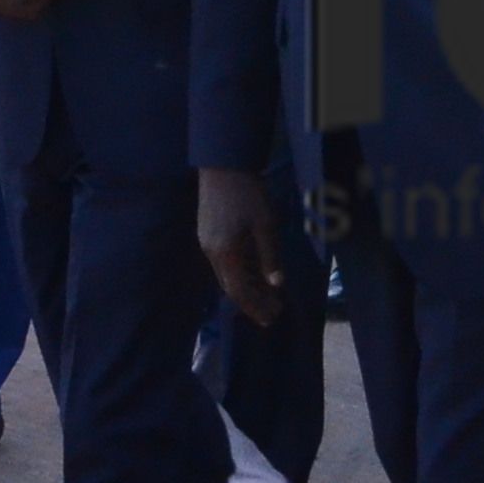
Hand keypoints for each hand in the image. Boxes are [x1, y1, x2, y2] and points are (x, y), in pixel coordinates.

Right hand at [199, 168, 285, 327]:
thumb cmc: (249, 194)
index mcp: (226, 253)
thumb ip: (270, 256)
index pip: (240, 290)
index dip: (255, 306)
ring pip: (226, 276)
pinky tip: (254, 275)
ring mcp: (207, 243)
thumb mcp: (266, 224)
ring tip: (267, 297)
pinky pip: (223, 263)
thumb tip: (276, 284)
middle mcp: (212, 253)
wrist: (223, 166)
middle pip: (231, 287)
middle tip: (272, 313)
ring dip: (246, 288)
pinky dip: (239, 273)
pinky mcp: (207, 234)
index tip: (272, 316)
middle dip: (252, 302)